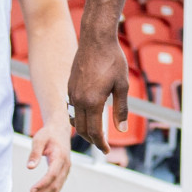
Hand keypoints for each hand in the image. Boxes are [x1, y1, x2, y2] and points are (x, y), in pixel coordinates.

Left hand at [23, 115, 72, 191]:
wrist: (60, 130)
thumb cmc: (48, 134)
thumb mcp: (39, 139)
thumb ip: (35, 152)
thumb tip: (29, 167)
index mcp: (60, 157)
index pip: (52, 174)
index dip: (42, 184)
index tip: (30, 191)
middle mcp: (65, 166)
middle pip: (55, 185)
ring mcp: (65, 171)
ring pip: (57, 190)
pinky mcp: (62, 174)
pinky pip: (57, 188)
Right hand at [67, 31, 129, 153]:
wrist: (96, 40)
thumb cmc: (113, 60)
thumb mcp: (122, 85)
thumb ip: (121, 109)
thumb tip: (122, 129)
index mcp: (92, 101)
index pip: (94, 131)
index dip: (101, 143)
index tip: (107, 151)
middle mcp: (78, 100)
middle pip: (82, 129)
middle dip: (92, 140)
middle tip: (102, 145)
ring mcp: (71, 93)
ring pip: (75, 120)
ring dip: (84, 130)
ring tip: (96, 134)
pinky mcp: (69, 87)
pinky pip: (72, 109)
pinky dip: (79, 118)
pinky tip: (88, 117)